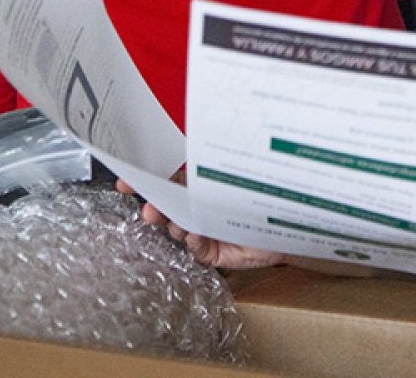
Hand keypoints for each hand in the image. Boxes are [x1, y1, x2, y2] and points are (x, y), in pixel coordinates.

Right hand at [115, 175, 284, 269]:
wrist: (290, 221)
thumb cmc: (263, 191)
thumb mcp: (230, 175)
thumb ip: (203, 170)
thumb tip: (182, 165)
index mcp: (197, 181)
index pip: (165, 178)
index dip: (144, 179)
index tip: (126, 180)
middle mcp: (196, 205)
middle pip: (166, 204)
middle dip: (153, 206)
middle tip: (149, 209)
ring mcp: (202, 227)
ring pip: (177, 226)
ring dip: (174, 224)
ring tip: (177, 222)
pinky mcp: (211, 250)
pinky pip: (196, 247)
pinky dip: (195, 240)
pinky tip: (197, 234)